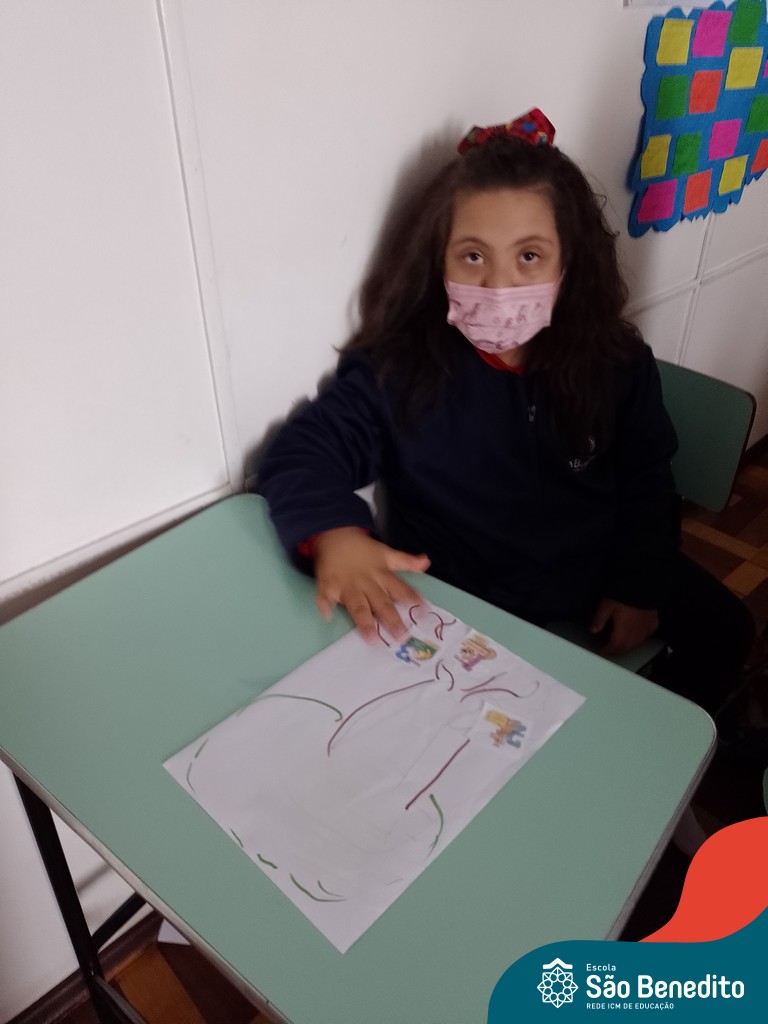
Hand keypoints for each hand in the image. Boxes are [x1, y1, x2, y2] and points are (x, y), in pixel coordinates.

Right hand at [313, 528, 430, 642]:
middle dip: (392, 620)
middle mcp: (367, 583)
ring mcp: (347, 585)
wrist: (335, 535)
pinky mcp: (328, 585)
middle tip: (402, 637)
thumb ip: (406, 562)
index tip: (425, 614)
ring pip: (358, 606)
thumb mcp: (386, 553)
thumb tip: (426, 563)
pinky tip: (327, 616)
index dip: (413, 601)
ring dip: (364, 622)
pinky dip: (325, 605)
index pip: (401, 589)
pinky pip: (326, 597)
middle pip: (381, 603)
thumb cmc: (362, 550)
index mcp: (381, 575)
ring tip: (371, 639)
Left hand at [589, 598, 658, 656]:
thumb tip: (593, 630)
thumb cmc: (625, 596)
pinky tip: (635, 635)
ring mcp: (646, 630)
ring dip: (627, 646)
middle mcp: (636, 635)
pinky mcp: (653, 624)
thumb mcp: (607, 605)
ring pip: (636, 644)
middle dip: (617, 651)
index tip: (602, 651)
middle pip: (626, 648)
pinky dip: (638, 638)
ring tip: (620, 644)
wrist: (645, 588)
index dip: (608, 650)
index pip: (615, 647)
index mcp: (623, 633)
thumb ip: (599, 618)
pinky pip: (645, 636)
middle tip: (610, 650)